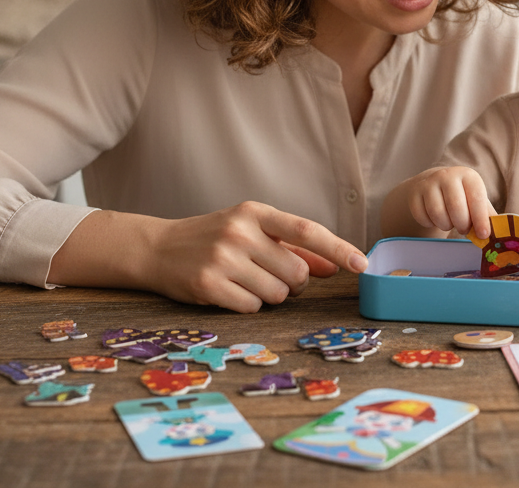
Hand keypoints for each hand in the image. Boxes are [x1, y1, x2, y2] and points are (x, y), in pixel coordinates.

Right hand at [144, 201, 368, 312]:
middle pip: (297, 272)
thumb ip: (293, 247)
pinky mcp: (208, 284)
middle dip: (295, 282)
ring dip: (270, 295)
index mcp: (255, 212)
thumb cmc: (214, 238)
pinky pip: (252, 306)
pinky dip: (248, 304)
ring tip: (247, 281)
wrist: (157, 247)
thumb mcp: (252, 232)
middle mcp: (240, 232)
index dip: (338, 249)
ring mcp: (222, 258)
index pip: (307, 230)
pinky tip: (230, 291)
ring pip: (277, 293)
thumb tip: (335, 266)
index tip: (361, 264)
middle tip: (274, 275)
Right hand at [406, 166, 495, 239]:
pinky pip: (422, 216)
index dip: (480, 219)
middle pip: (456, 208)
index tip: (483, 235)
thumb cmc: (462, 196)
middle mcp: (447, 175)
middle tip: (464, 229)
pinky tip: (435, 218)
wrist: (434, 184)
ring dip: (445, 225)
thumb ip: (487, 215)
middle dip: (462, 225)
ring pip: (437, 213)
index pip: (476, 199)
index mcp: (468, 176)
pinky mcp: (414, 192)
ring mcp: (429, 182)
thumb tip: (499, 232)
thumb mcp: (477, 200)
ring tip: (450, 222)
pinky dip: (430, 223)